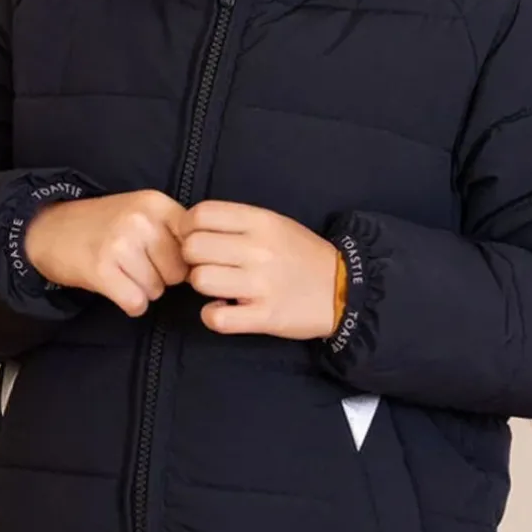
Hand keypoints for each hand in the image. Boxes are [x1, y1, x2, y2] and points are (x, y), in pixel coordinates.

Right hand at [24, 189, 189, 316]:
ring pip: (157, 290)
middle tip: (138, 265)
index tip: (170, 259)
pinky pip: (136, 303)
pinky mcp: (101, 270)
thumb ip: (174, 229)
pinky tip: (116, 287)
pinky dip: (129, 303)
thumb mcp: (141, 211)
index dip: (186, 259)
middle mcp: (140, 220)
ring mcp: (120, 244)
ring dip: (143, 290)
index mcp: (156, 204)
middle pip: (179, 272)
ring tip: (123, 272)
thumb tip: (207, 263)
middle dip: (163, 277)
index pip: (196, 243)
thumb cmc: (103, 224)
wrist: (48, 229)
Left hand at [176, 200, 339, 338]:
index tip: (196, 239)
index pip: (201, 214)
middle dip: (191, 258)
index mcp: (260, 221)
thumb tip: (189, 227)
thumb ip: (235, 222)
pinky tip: (224, 310)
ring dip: (202, 286)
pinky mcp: (265, 316)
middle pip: (193, 248)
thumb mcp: (274, 223)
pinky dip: (213, 316)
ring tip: (217, 288)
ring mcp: (262, 284)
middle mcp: (259, 249)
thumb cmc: (300, 254)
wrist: (344, 289)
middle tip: (205, 265)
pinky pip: (217, 318)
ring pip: (201, 280)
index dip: (187, 227)